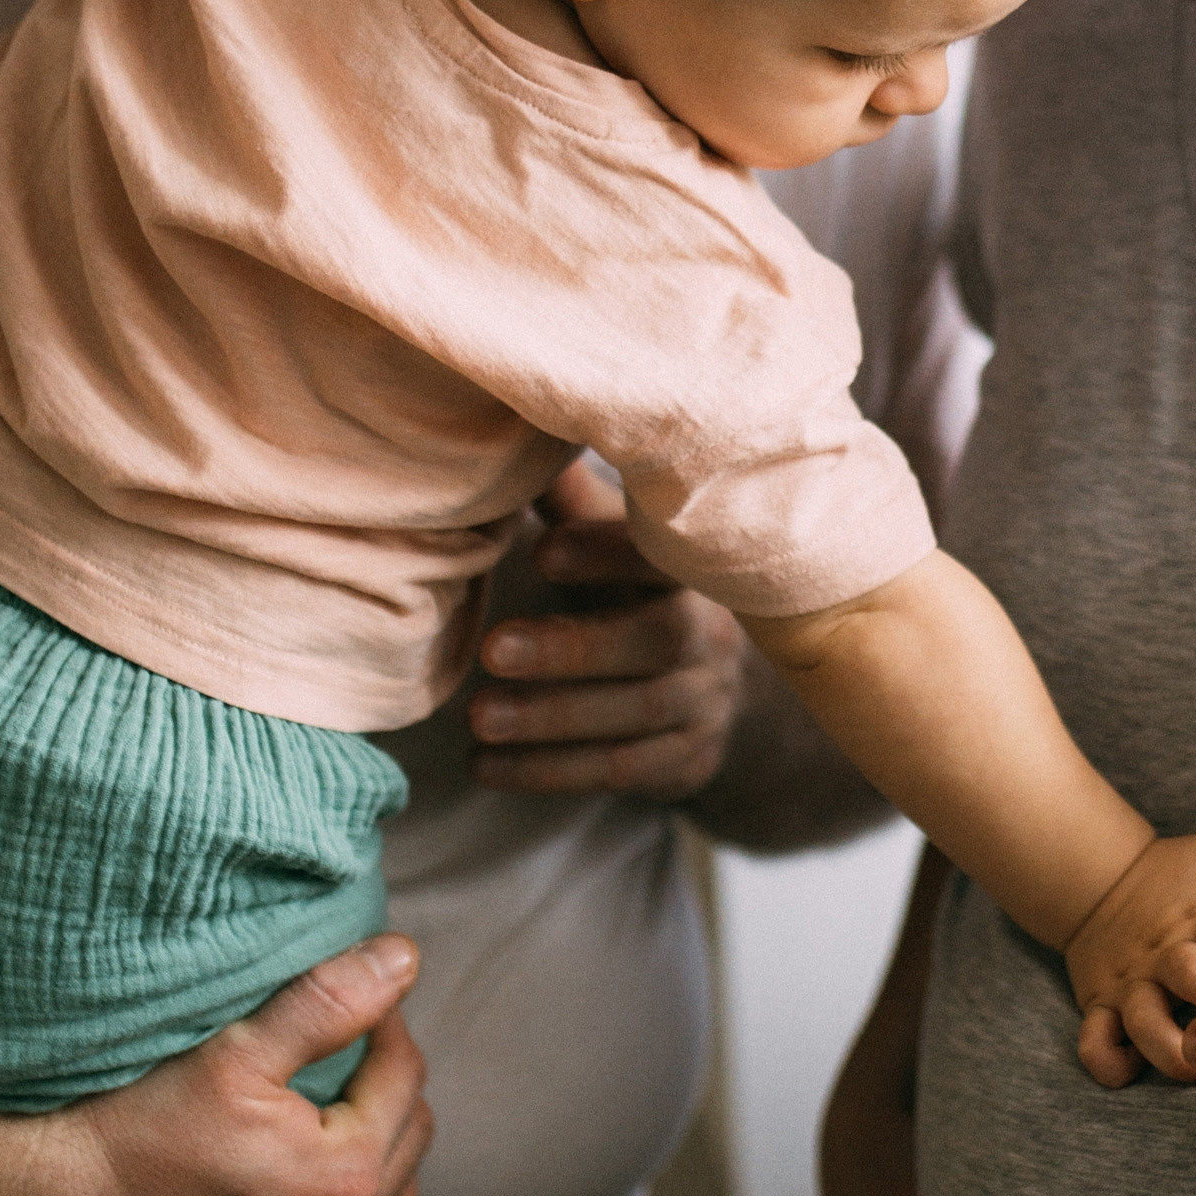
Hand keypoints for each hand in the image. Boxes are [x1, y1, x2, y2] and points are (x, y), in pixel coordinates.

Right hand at [0, 938, 431, 1195]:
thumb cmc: (133, 1130)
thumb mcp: (234, 1052)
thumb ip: (330, 1001)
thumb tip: (405, 958)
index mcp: (343, 1174)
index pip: (403, 1075)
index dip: (385, 1027)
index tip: (356, 1005)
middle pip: (409, 1143)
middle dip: (386, 1091)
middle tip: (344, 1060)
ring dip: (389, 1173)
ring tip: (348, 1131)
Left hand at [470, 458, 743, 798]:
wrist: (717, 687)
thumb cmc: (637, 593)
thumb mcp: (615, 544)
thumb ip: (571, 503)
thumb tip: (506, 423)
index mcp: (689, 566)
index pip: (660, 555)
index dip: (606, 552)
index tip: (543, 551)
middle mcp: (712, 631)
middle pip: (656, 640)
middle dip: (571, 648)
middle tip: (490, 652)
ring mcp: (707, 701)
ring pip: (637, 714)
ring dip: (552, 720)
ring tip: (478, 720)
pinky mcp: (689, 759)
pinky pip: (623, 770)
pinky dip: (551, 772)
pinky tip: (487, 766)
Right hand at [1066, 834, 1195, 1085]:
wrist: (1093, 879)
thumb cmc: (1170, 877)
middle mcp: (1164, 955)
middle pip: (1193, 978)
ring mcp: (1130, 984)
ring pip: (1146, 1023)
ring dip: (1176, 1048)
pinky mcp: (1099, 1006)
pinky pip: (1095, 1043)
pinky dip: (1111, 1063)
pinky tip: (1138, 1071)